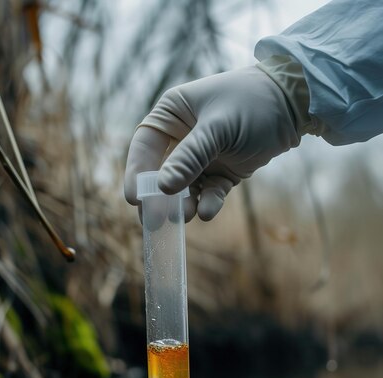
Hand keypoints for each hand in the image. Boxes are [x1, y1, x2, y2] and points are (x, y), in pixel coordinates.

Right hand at [124, 66, 299, 220]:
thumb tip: (162, 188)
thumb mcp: (219, 129)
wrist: (295, 105)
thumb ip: (191, 158)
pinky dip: (208, 203)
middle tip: (155, 221)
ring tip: (185, 217)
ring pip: (184, 189)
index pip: (144, 147)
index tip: (135, 199)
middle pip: (160, 173)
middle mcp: (183, 137)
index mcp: (172, 115)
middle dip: (158, 198)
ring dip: (183, 205)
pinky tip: (207, 212)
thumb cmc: (252, 104)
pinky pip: (209, 193)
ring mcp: (202, 158)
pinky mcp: (222, 173)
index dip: (136, 173)